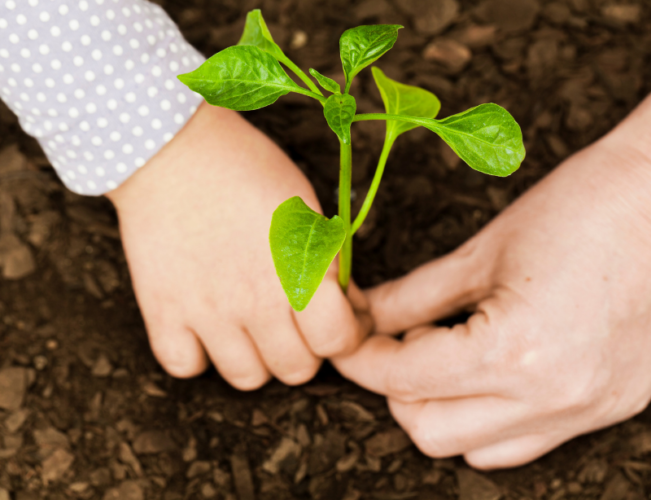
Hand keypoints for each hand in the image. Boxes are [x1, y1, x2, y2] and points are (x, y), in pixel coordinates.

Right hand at [107, 102, 367, 389]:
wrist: (172, 148)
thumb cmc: (248, 169)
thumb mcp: (307, 210)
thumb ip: (328, 265)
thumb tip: (345, 307)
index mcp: (299, 272)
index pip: (338, 342)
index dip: (347, 335)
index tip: (342, 320)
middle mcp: (256, 303)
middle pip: (296, 370)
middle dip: (306, 348)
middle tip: (297, 322)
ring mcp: (207, 313)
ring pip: (246, 379)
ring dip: (258, 358)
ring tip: (252, 326)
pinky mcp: (163, 312)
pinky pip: (186, 367)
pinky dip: (198, 355)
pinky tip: (206, 327)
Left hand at [334, 0, 650, 467]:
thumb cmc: (579, 207)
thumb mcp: (480, 251)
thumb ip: (412, 295)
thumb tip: (365, 316)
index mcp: (511, 352)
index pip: (403, 379)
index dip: (362, 358)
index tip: (349, 338)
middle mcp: (551, 399)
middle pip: (429, 431)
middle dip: (397, 389)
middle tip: (397, 342)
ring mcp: (587, 411)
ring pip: (476, 449)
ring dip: (443, 410)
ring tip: (445, 356)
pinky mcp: (613, 407)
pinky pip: (528, 442)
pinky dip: (491, 418)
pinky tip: (492, 371)